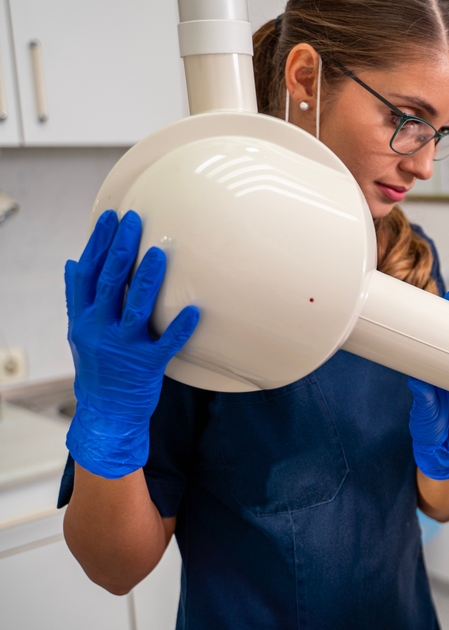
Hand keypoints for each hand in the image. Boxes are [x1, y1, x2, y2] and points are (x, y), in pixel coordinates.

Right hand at [65, 210, 198, 478]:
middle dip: (122, 249)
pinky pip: (166, 343)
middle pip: (110, 282)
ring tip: (159, 252)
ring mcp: (123, 348)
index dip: (98, 244)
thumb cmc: (98, 367)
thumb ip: (78, 297)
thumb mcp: (80, 332)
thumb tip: (72, 261)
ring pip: (136, 308)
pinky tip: (194, 310)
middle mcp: (99, 330)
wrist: (107, 412)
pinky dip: (179, 327)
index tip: (110, 216)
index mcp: (84, 318)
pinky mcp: (147, 365)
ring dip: (147, 280)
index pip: (88, 273)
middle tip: (135, 220)